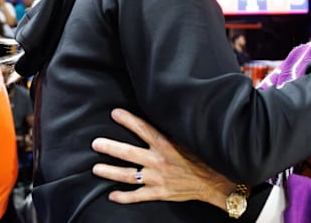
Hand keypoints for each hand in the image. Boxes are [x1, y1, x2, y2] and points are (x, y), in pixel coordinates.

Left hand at [92, 109, 234, 209]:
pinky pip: (137, 196)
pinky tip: (112, 195)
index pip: (143, 129)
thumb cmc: (202, 157)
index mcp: (166, 145)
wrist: (214, 181)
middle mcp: (158, 161)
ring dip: (110, 172)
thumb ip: (171, 132)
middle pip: (129, 153)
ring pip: (128, 175)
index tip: (114, 113)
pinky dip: (123, 197)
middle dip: (110, 148)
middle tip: (96, 144)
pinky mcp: (159, 192)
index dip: (128, 120)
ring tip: (96, 169)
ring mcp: (157, 178)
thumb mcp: (187, 140)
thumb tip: (161, 116)